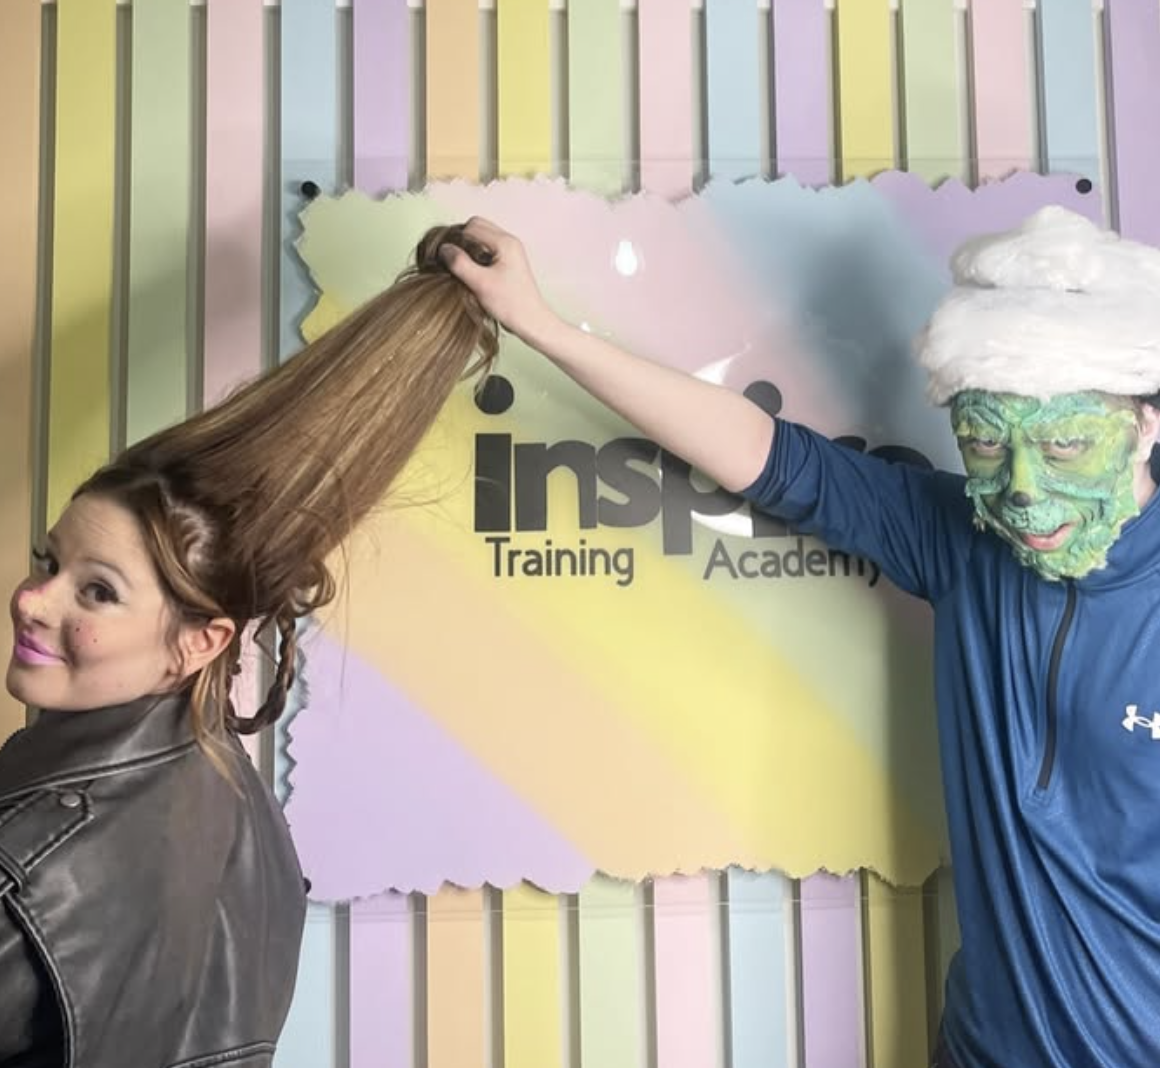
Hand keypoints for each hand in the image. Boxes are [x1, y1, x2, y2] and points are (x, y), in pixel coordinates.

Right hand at [441, 217, 559, 345]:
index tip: (449, 258)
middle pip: (476, 227)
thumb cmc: (511, 304)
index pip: (471, 227)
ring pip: (481, 238)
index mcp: (505, 242)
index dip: (456, 240)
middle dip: (462, 241)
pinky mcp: (508, 262)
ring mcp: (510, 251)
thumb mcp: (480, 284)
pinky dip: (476, 256)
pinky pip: (486, 249)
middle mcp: (509, 242)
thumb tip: (444, 248)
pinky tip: (473, 273)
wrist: (531, 321)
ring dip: (469, 249)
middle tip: (455, 262)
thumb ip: (460, 263)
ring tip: (464, 269)